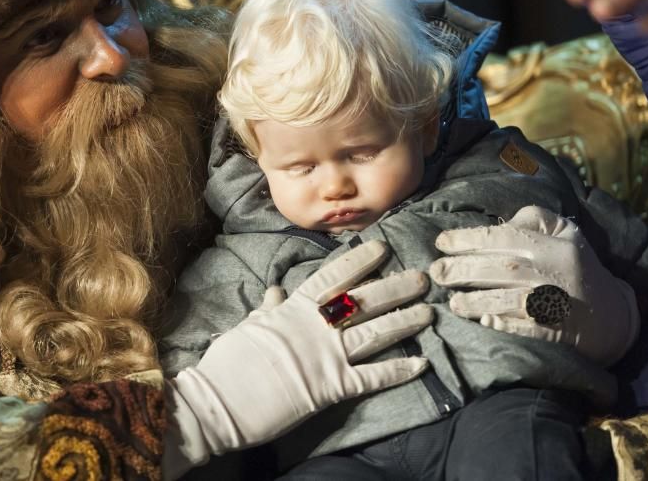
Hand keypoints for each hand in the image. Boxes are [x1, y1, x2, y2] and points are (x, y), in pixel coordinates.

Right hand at [163, 240, 431, 476]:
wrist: (218, 400)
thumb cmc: (227, 363)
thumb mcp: (247, 327)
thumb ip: (267, 310)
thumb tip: (275, 292)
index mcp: (292, 308)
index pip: (333, 277)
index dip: (359, 261)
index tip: (381, 247)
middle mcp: (314, 327)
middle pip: (363, 301)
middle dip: (395, 288)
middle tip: (422, 278)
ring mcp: (325, 356)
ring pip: (374, 333)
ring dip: (404, 322)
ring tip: (429, 313)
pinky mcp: (331, 388)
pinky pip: (372, 378)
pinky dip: (398, 371)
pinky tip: (422, 364)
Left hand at [430, 206, 638, 366]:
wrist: (610, 316)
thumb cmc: (575, 267)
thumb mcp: (564, 233)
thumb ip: (532, 219)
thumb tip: (496, 223)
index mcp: (554, 246)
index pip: (504, 237)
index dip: (468, 239)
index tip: (440, 242)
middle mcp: (554, 273)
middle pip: (501, 268)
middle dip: (462, 269)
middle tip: (435, 272)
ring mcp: (556, 304)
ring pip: (509, 300)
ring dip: (476, 301)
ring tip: (451, 302)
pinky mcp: (557, 333)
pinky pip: (525, 328)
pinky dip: (503, 325)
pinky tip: (483, 323)